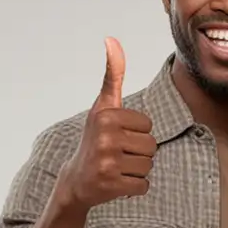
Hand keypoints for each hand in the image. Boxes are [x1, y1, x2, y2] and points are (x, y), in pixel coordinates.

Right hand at [56, 39, 156, 211]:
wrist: (76, 179)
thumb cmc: (96, 138)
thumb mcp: (103, 105)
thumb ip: (113, 75)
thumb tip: (112, 39)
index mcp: (106, 115)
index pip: (148, 126)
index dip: (137, 133)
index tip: (118, 135)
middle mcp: (106, 136)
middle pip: (151, 146)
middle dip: (139, 153)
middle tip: (117, 154)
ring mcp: (107, 161)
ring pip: (148, 166)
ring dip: (137, 170)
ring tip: (117, 166)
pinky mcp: (111, 184)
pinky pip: (143, 186)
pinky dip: (134, 188)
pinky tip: (117, 182)